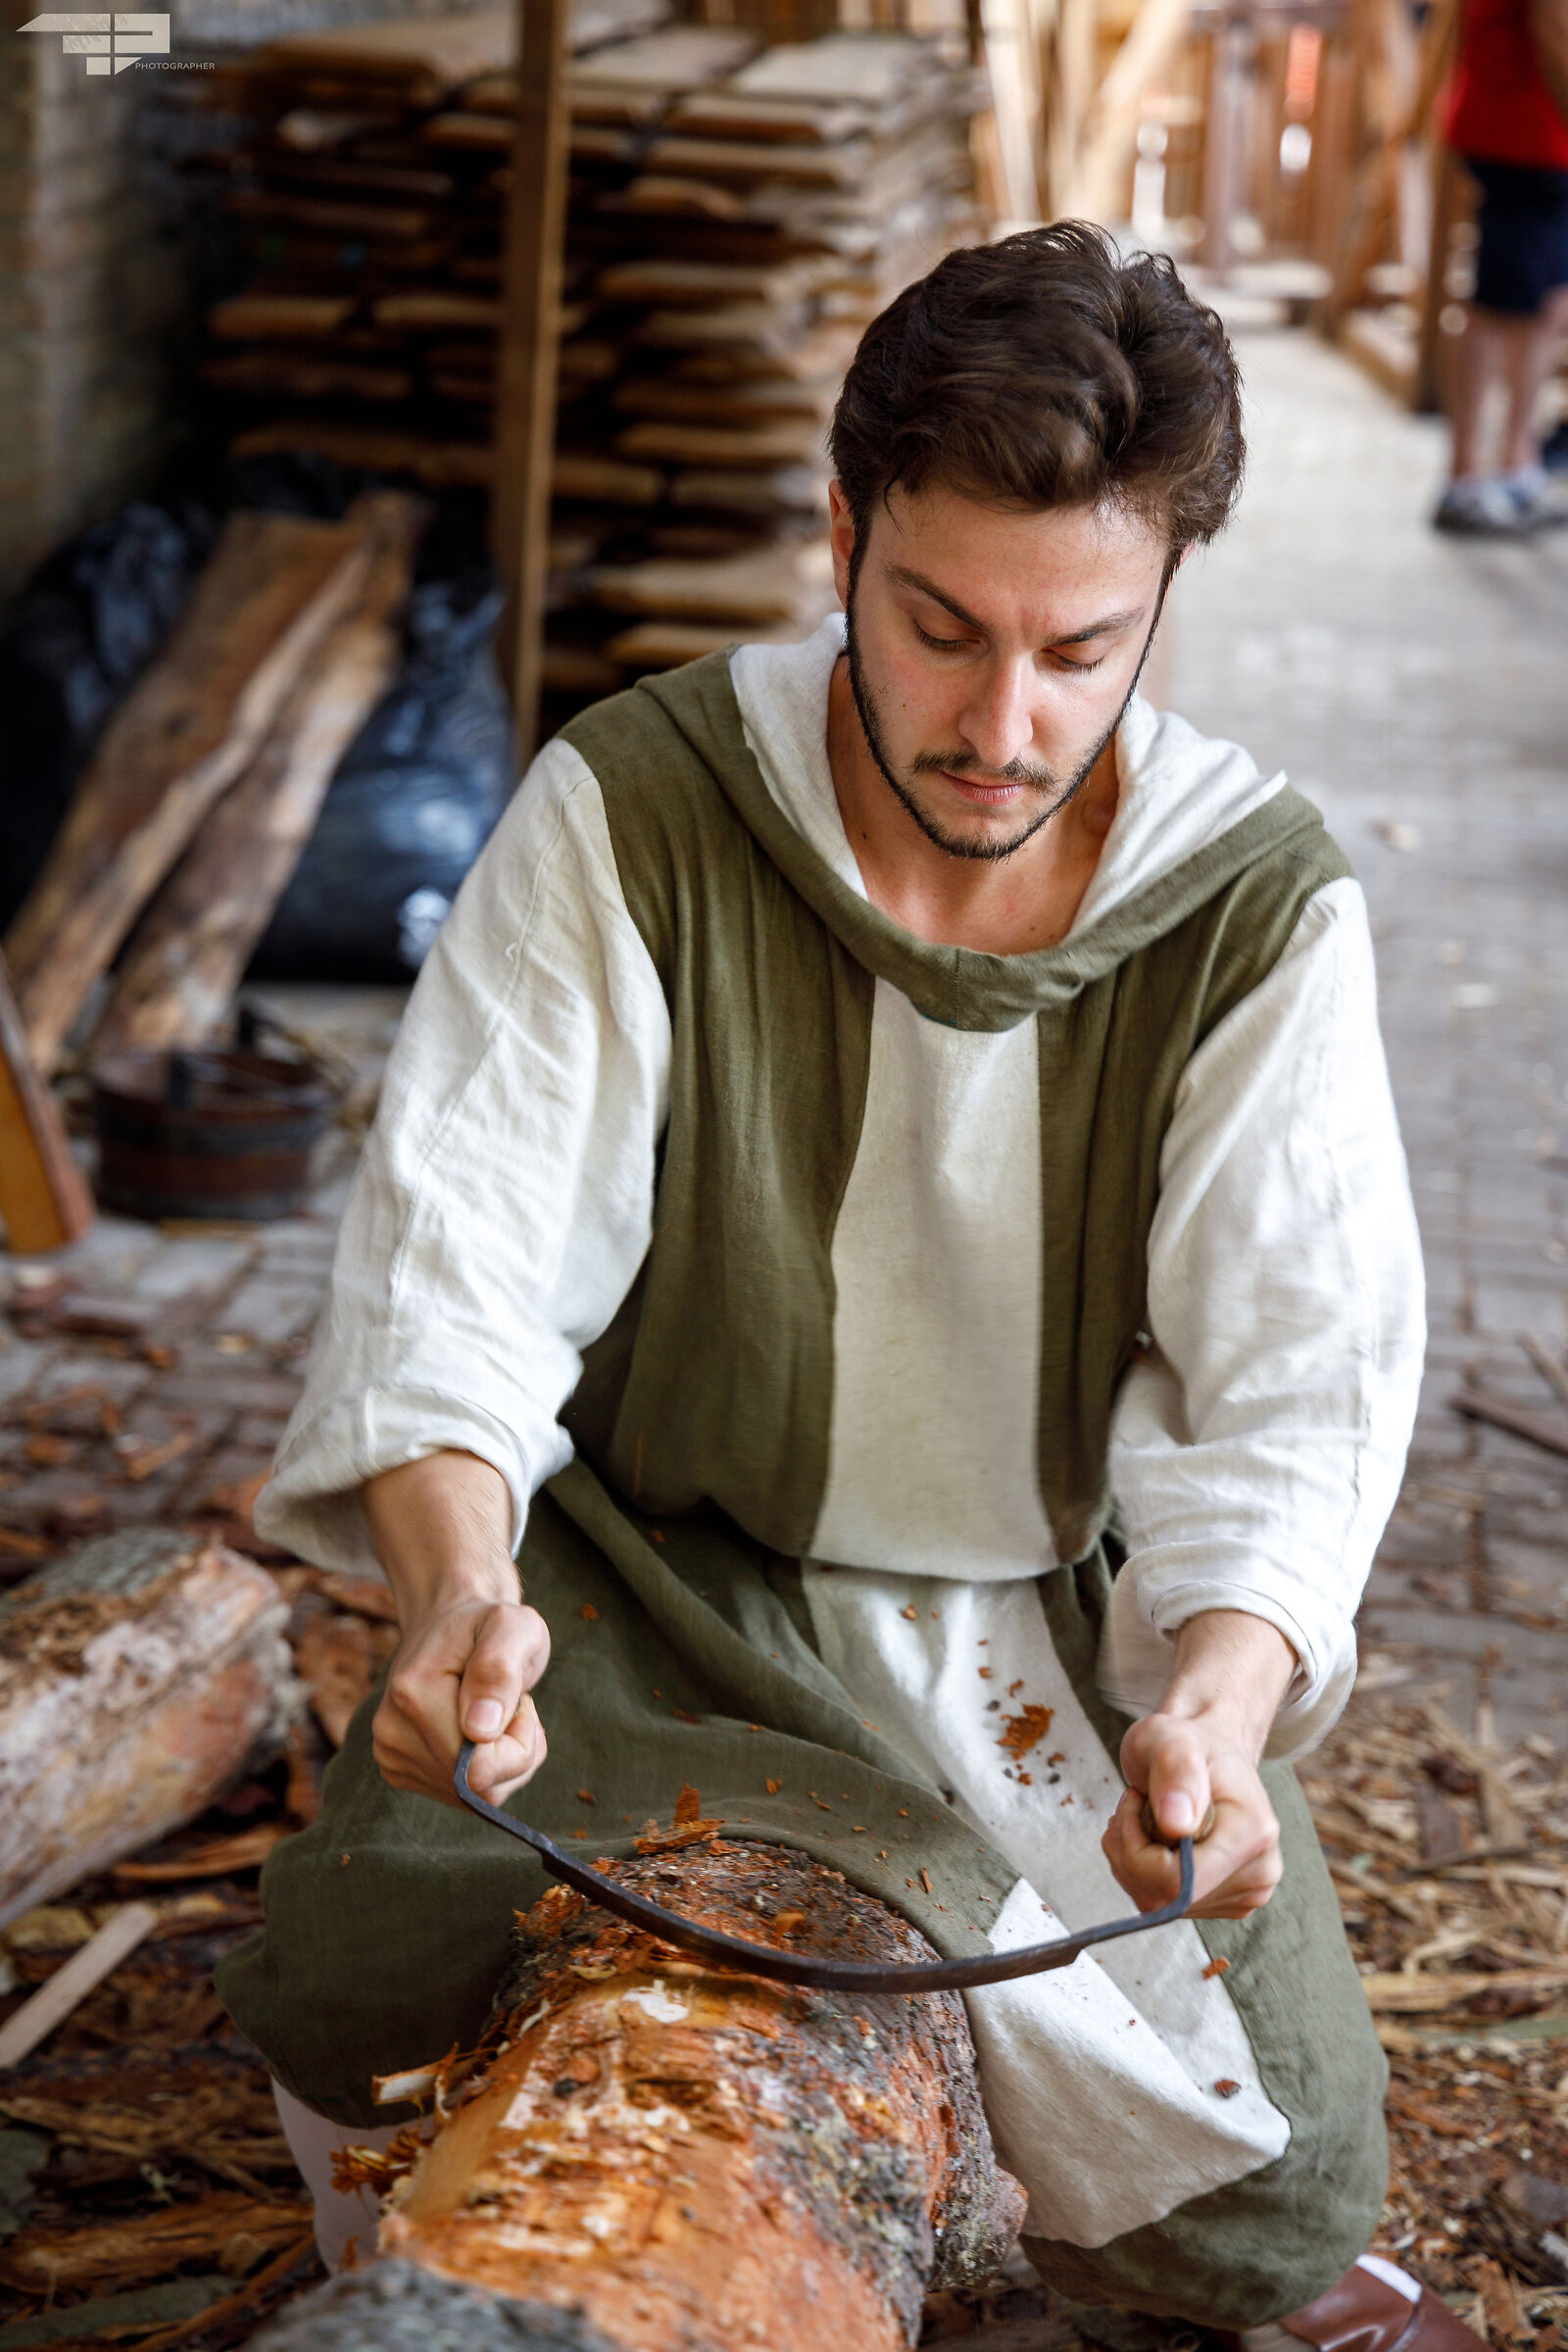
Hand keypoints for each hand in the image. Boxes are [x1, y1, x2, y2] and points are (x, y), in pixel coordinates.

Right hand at [373, 1594, 550, 1806]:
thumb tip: (480, 1731)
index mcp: (414, 1693)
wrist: (447, 1622)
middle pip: (477, 1788)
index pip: (481, 1769)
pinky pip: (457, 1795)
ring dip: (500, 1762)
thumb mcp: (512, 1628)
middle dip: (514, 1753)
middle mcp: (391, 1729)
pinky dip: (482, 1770)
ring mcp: (389, 1753)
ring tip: (493, 1713)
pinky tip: (475, 1732)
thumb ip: (498, 1671)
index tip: (521, 1703)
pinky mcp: (396, 1768)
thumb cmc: (487, 1625)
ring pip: (469, 1796)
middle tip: (511, 1705)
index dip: (520, 1744)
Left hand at [1099, 1609, 1293, 1921]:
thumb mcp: (1170, 1738)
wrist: (1206, 1753)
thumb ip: (1176, 1773)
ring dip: (1132, 1861)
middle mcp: (1260, 1872)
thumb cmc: (1187, 1741)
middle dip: (1130, 1853)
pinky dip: (1142, 1872)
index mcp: (1255, 1833)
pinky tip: (1154, 1838)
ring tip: (1145, 1815)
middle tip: (1134, 1804)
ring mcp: (1246, 1893)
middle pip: (1166, 1898)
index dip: (1137, 1850)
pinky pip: (1163, 1905)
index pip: (1179, 1882)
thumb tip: (1177, 1825)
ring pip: (1159, 1905)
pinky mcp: (1226, 1903)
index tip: (1132, 1802)